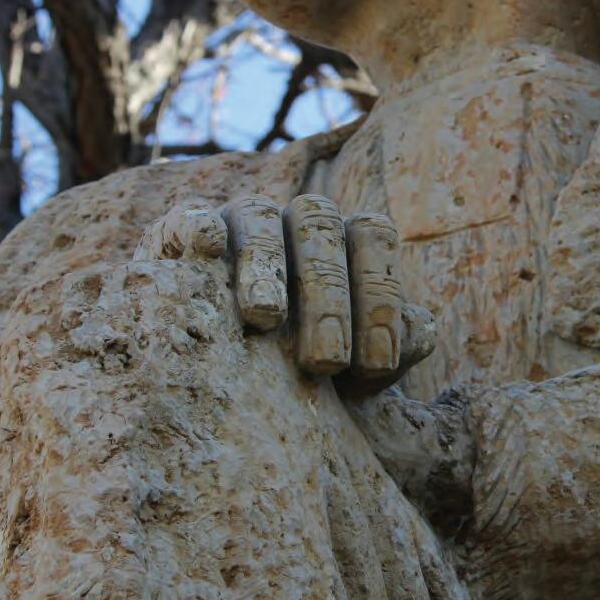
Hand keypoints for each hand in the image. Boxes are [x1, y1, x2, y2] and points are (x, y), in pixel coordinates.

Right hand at [134, 194, 435, 395]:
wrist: (222, 382)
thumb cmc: (304, 373)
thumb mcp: (353, 373)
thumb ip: (391, 351)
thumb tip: (416, 331)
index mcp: (346, 241)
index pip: (373, 234)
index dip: (380, 296)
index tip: (376, 365)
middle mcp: (297, 221)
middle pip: (321, 228)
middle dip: (328, 295)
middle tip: (326, 362)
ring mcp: (240, 220)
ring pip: (260, 217)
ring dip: (266, 264)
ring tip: (266, 319)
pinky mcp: (182, 232)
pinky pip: (193, 218)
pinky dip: (201, 230)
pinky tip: (207, 254)